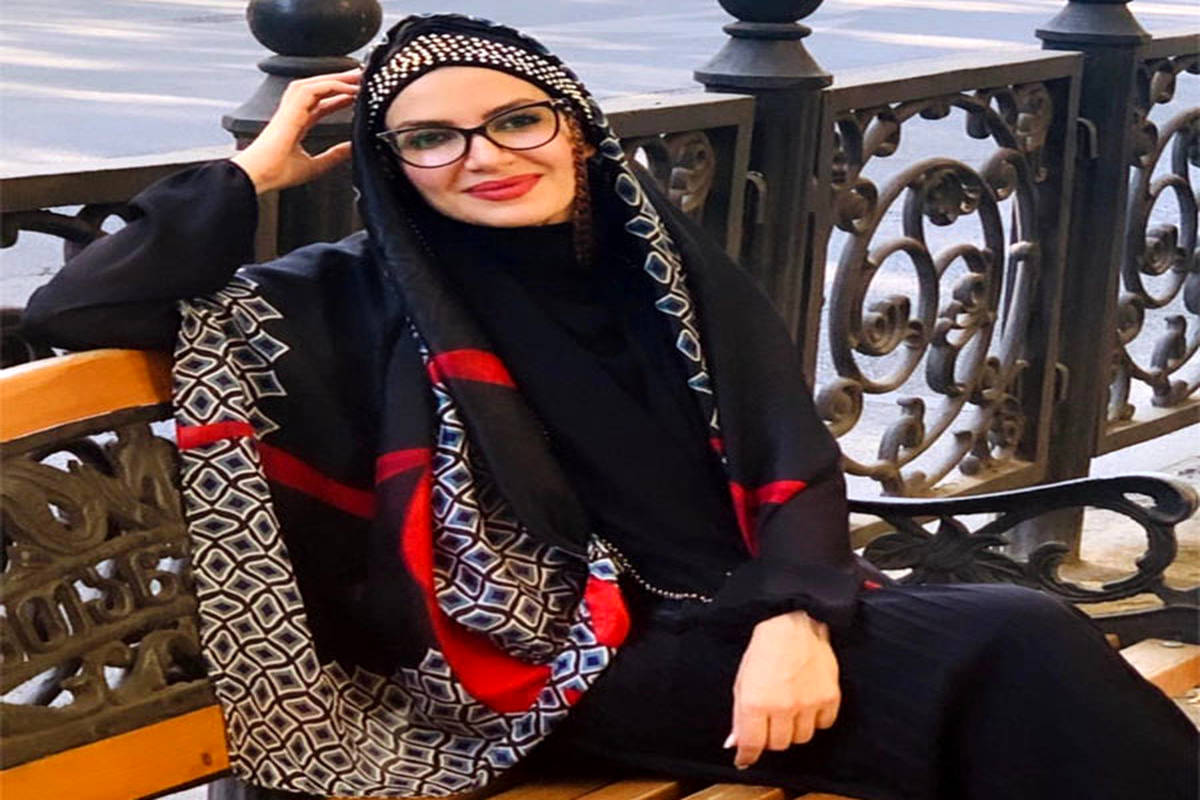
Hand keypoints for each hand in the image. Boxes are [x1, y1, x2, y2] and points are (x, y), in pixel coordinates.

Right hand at [231, 68, 360, 194]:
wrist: (258, 175)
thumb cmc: (277, 172)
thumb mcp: (314, 166)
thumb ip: (333, 156)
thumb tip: (351, 149)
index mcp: (296, 124)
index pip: (320, 104)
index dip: (338, 98)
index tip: (356, 96)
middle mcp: (293, 113)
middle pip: (318, 89)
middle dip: (340, 81)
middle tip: (361, 78)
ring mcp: (290, 109)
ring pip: (315, 83)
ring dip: (336, 78)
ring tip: (357, 76)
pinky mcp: (289, 109)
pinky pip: (313, 89)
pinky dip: (331, 85)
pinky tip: (348, 88)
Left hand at [726, 610, 839, 769]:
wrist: (795, 622)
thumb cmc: (764, 648)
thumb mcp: (742, 679)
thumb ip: (739, 715)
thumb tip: (735, 744)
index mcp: (755, 702)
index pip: (752, 745)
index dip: (747, 755)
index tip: (745, 759)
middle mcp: (782, 707)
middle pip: (778, 745)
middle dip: (771, 737)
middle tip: (769, 720)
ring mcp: (808, 704)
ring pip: (801, 738)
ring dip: (793, 729)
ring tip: (789, 707)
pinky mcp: (830, 698)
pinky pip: (823, 725)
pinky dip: (815, 719)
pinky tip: (807, 702)